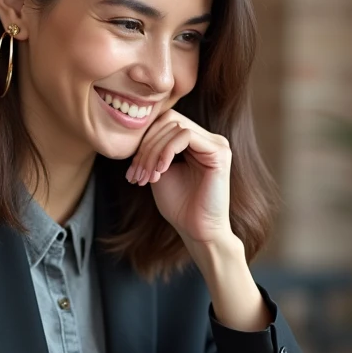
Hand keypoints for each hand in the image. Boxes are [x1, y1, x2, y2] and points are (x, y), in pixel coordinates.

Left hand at [126, 109, 232, 245]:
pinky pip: (186, 136)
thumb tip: (136, 132)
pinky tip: (161, 170)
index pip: (164, 123)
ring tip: (147, 176)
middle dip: (146, 146)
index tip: (132, 170)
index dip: (143, 141)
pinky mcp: (220, 152)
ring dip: (154, 151)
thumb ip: (153, 150)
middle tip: (136, 173)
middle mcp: (208, 139)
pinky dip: (168, 150)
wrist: (197, 231)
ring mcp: (216, 144)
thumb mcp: (159, 172)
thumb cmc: (179, 206)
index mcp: (195, 142)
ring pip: (175, 127)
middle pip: (168, 121)